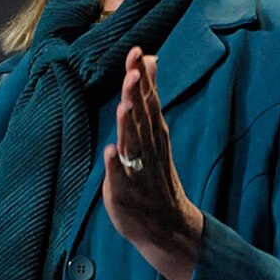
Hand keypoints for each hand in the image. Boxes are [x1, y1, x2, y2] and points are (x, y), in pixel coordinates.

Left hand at [102, 48, 203, 279]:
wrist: (168, 227)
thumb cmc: (156, 173)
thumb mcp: (155, 131)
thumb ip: (149, 96)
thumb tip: (150, 59)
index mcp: (153, 133)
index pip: (148, 99)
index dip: (142, 77)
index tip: (137, 52)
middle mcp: (147, 148)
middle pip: (141, 117)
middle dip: (136, 95)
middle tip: (133, 71)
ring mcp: (137, 171)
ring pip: (133, 144)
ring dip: (128, 126)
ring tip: (124, 106)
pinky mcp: (124, 193)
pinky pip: (120, 178)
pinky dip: (116, 166)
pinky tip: (110, 152)